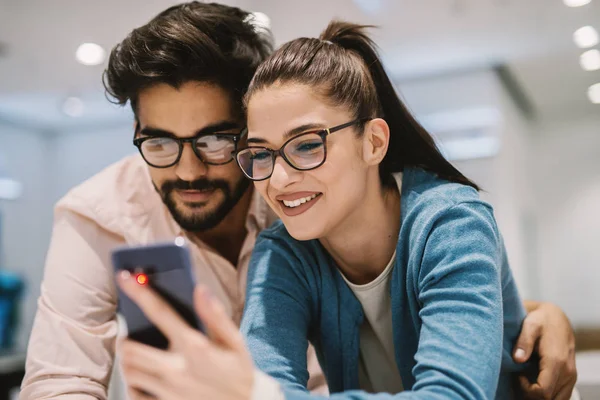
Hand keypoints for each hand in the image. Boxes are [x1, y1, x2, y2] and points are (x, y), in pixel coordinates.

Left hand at [117, 271, 254, 399]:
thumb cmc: (239, 373)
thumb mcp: (235, 342)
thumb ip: (216, 315)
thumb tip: (199, 289)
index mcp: (195, 346)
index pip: (160, 312)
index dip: (139, 291)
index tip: (124, 277)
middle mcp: (178, 369)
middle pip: (131, 348)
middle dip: (126, 338)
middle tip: (131, 336)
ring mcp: (169, 391)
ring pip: (129, 371)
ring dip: (128, 361)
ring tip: (138, 356)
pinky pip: (134, 396)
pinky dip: (133, 386)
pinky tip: (144, 380)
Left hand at [513, 301, 576, 399]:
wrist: (557, 319)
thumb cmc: (541, 320)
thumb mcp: (530, 325)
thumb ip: (523, 342)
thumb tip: (517, 359)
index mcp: (556, 362)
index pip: (542, 392)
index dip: (526, 389)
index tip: (517, 375)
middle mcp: (567, 373)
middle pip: (548, 399)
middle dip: (530, 394)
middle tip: (518, 378)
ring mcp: (571, 377)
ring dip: (538, 396)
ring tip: (525, 381)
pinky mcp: (570, 379)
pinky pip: (560, 396)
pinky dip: (547, 395)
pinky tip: (534, 382)